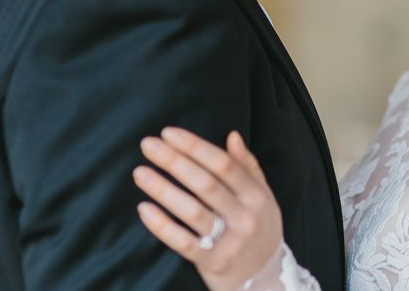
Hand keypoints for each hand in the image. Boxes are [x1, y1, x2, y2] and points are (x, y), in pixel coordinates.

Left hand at [133, 128, 282, 290]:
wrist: (267, 279)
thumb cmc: (261, 229)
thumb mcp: (263, 195)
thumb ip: (247, 166)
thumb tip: (232, 135)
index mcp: (257, 195)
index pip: (223, 164)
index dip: (195, 147)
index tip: (169, 133)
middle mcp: (245, 216)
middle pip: (205, 184)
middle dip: (174, 161)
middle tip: (148, 145)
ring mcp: (229, 242)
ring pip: (192, 212)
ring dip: (163, 190)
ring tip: (140, 173)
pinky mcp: (213, 264)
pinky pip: (183, 243)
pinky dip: (162, 226)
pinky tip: (144, 210)